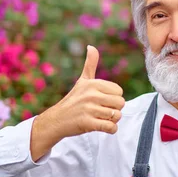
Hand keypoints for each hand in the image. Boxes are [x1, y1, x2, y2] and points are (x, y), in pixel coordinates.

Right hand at [30, 45, 124, 159]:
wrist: (56, 120)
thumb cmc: (73, 100)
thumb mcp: (82, 81)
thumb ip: (90, 65)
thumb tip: (91, 46)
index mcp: (92, 84)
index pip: (119, 91)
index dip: (113, 98)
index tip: (102, 101)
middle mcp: (91, 95)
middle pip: (121, 103)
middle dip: (114, 110)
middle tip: (102, 111)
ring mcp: (89, 109)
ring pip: (117, 116)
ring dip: (112, 121)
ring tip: (100, 119)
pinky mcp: (87, 123)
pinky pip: (111, 127)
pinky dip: (111, 130)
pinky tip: (103, 127)